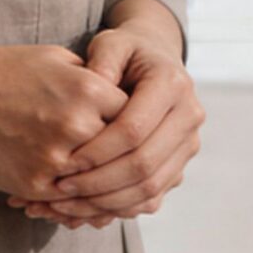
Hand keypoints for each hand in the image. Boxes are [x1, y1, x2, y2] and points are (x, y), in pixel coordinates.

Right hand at [0, 44, 132, 199]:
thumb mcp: (54, 58)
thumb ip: (92, 76)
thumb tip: (121, 92)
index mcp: (87, 89)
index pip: (136, 115)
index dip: (139, 122)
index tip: (138, 126)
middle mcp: (76, 125)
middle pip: (124, 152)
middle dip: (128, 158)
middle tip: (137, 164)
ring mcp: (55, 159)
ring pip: (100, 183)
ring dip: (108, 187)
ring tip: (115, 185)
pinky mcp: (33, 184)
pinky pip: (69, 200)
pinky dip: (78, 201)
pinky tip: (82, 198)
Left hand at [4, 25, 201, 229]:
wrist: (154, 62)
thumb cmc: (125, 53)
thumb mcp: (111, 44)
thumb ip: (102, 60)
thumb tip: (95, 84)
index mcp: (173, 84)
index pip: (134, 129)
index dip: (98, 150)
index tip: (66, 162)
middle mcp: (190, 116)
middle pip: (144, 164)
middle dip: (99, 182)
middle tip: (62, 189)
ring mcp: (189, 144)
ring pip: (150, 187)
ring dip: (107, 201)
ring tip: (69, 203)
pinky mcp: (180, 165)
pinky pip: (152, 197)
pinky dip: (119, 208)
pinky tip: (87, 208)